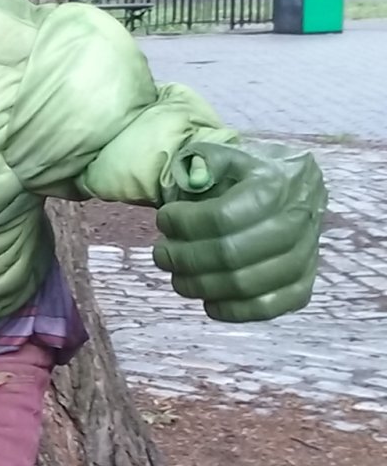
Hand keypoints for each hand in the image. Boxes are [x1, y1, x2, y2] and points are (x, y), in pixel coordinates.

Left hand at [153, 139, 325, 322]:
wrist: (291, 189)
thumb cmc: (249, 174)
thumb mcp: (228, 154)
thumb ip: (206, 160)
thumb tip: (194, 179)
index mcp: (277, 184)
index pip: (222, 217)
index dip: (185, 224)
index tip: (164, 220)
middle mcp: (297, 221)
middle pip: (231, 254)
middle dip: (185, 258)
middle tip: (161, 254)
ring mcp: (305, 257)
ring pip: (245, 284)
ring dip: (200, 286)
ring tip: (177, 276)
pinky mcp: (303, 286)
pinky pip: (267, 308)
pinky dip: (232, 311)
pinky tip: (207, 301)